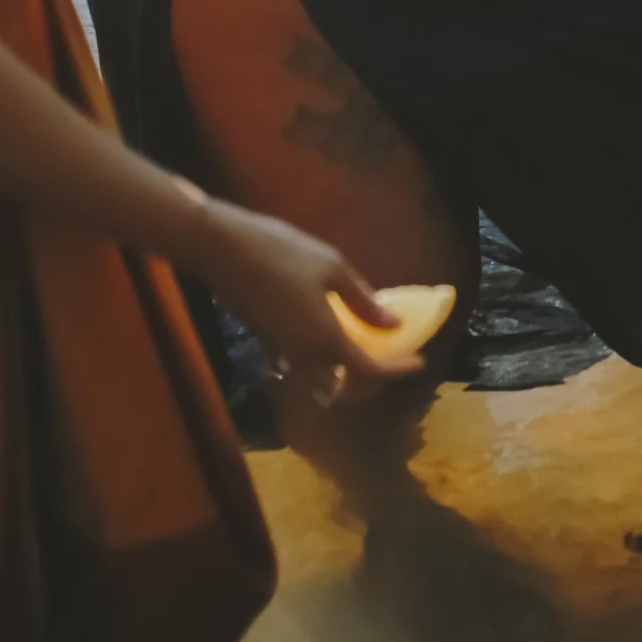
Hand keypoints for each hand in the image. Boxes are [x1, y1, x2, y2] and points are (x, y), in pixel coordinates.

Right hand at [193, 200, 425, 396]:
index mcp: (324, 338)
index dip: (398, 370)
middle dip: (373, 385)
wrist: (222, 249)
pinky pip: (306, 372)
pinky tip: (339, 342)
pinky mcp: (270, 345)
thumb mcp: (332, 267)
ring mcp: (283, 353)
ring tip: (369, 355)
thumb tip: (394, 325)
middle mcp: (304, 356)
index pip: (370, 371)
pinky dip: (328, 369)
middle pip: (345, 392)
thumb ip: (363, 301)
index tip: (420, 360)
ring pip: (322, 387)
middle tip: (394, 362)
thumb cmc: (281, 251)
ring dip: (348, 382)